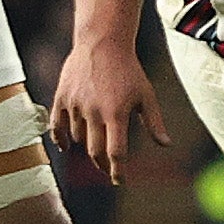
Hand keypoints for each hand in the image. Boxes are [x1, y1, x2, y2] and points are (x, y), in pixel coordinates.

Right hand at [48, 33, 168, 179]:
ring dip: (87, 144)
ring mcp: (75, 105)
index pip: (115, 152)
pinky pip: (57, 126)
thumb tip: (166, 145)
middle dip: (102, 164)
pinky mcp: (61, 98)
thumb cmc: (129, 70)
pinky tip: (66, 147)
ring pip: (78, 137)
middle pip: (94, 151)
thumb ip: (154, 122)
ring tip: (97, 138)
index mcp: (116, 113)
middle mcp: (94, 111)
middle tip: (108, 169)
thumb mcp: (146, 94)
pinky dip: (60, 139)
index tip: (119, 180)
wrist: (103, 42)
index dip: (117, 171)